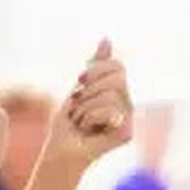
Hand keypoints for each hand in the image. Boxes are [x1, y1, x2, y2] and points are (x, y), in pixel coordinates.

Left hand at [43, 39, 133, 168]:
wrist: (61, 150)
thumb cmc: (67, 123)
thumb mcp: (79, 88)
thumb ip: (95, 65)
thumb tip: (106, 38)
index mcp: (118, 91)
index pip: (117, 65)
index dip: (94, 69)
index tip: (79, 82)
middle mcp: (127, 104)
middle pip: (118, 76)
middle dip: (90, 88)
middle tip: (79, 105)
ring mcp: (129, 119)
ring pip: (110, 94)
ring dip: (85, 106)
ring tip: (81, 121)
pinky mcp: (127, 133)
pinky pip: (110, 110)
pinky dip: (89, 117)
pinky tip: (88, 130)